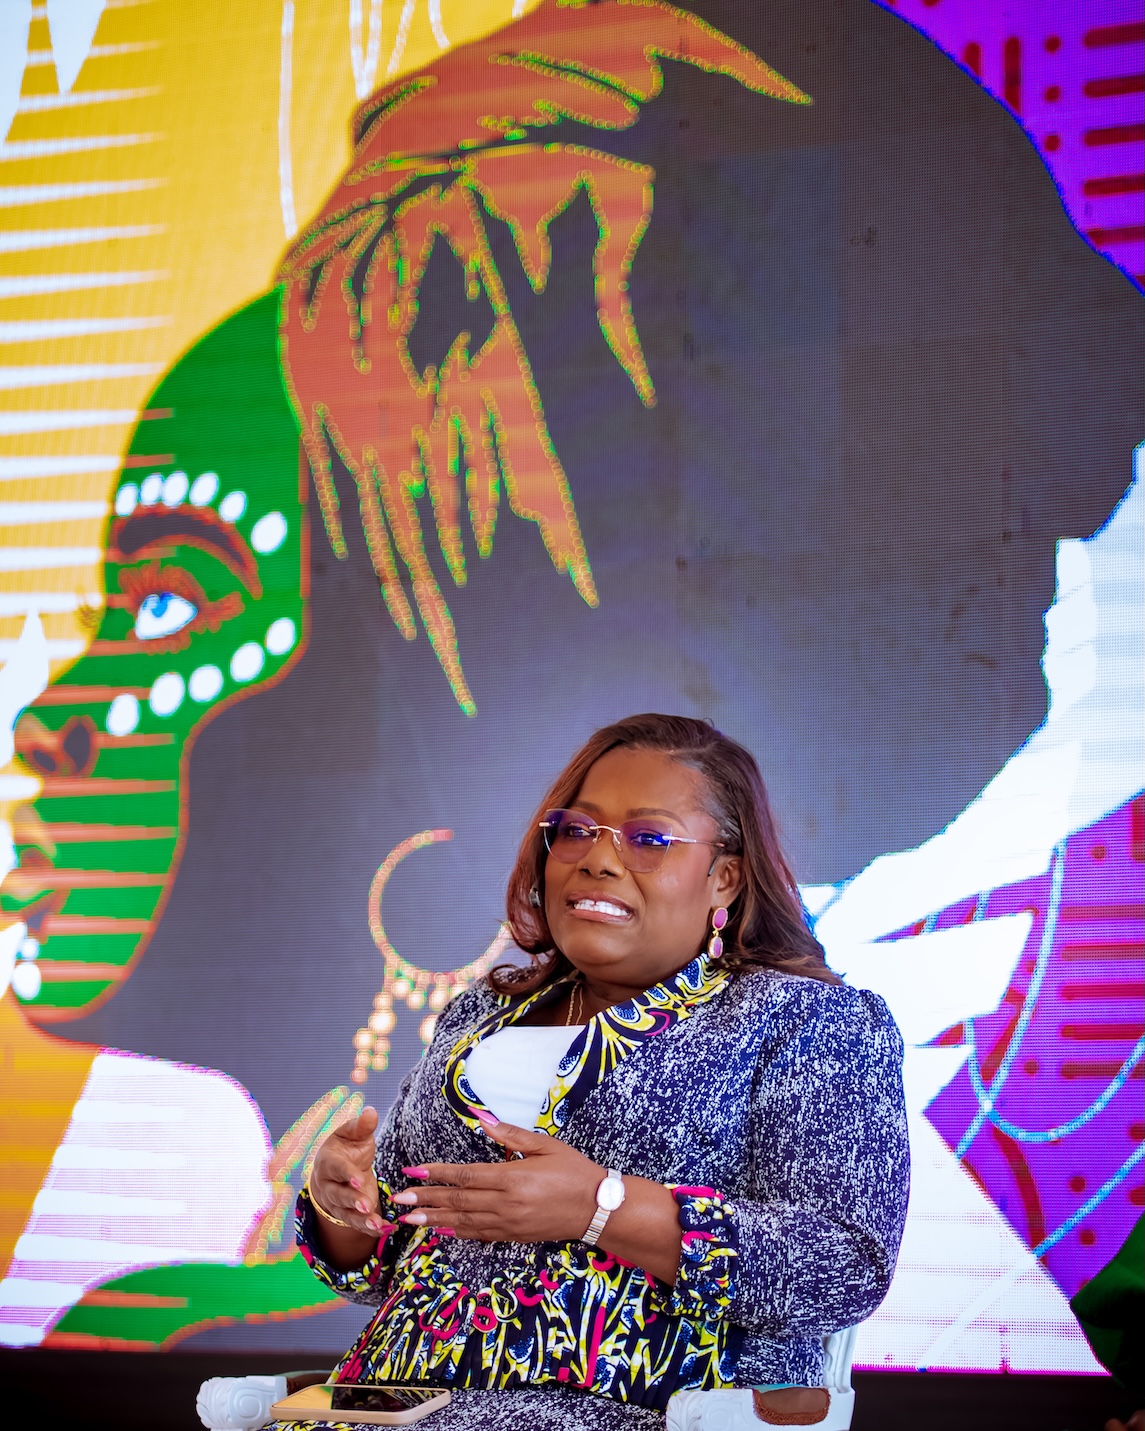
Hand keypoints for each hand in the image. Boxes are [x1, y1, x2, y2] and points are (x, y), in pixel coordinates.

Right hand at [309, 1106, 392, 1235]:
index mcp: (328, 1162)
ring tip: (378, 1225)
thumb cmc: (347, 1147)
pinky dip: (371, 1229)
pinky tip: (386, 1229)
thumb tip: (370, 1111)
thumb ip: (362, 1126)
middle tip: (367, 1206)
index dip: (346, 1174)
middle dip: (353, 1201)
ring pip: (347, 1214)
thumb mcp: (354, 1133)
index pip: (336, 1168)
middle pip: (338, 1195)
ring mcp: (337, 1202)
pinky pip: (358, 1224)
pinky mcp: (348, 1214)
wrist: (338, 1169)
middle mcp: (329, 1185)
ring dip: (362, 1221)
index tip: (358, 1179)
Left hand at [391, 1111, 600, 1243]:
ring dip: (434, 1219)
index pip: (464, 1176)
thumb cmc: (574, 1170)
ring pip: (463, 1221)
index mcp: (512, 1178)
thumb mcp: (545, 1145)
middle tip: (398, 1201)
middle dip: (425, 1200)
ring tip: (409, 1220)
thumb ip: (511, 1135)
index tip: (412, 1172)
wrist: (597, 1208)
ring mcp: (509, 1223)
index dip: (436, 1174)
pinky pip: (480, 1234)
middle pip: (457, 1201)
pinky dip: (457, 1232)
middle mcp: (506, 1203)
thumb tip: (482, 1118)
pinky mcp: (514, 1235)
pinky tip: (442, 1230)